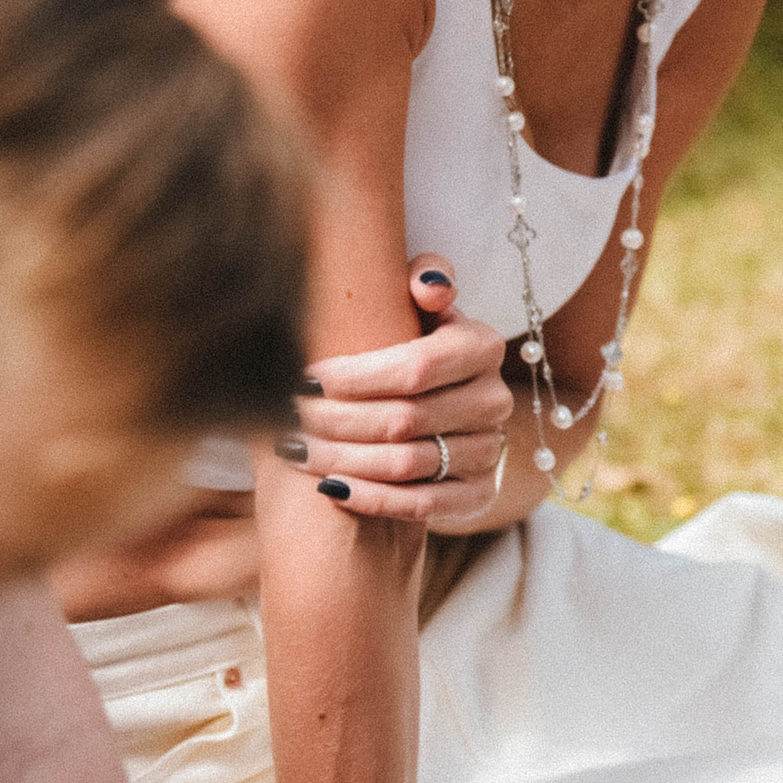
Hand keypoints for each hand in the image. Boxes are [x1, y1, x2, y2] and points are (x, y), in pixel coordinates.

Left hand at [281, 257, 513, 524]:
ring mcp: (491, 448)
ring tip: (294, 451)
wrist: (433, 408)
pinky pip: (424, 504)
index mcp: (483, 346)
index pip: (415, 367)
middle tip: (287, 419)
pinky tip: (329, 487)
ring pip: (408, 464)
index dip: (353, 378)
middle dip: (335, 421)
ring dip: (343, 461)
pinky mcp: (479, 492)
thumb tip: (427, 287)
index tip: (301, 378)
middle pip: (405, 419)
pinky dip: (372, 499)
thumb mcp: (416, 305)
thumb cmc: (409, 348)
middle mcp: (495, 399)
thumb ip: (420, 278)